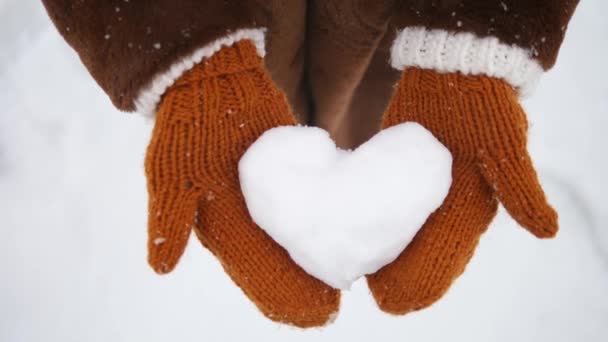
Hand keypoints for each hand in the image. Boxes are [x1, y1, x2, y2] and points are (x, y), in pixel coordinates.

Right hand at [145, 41, 338, 326]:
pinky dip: (318, 222)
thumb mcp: (170, 172)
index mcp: (217, 223)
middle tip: (329, 310)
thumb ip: (168, 219)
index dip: (273, 294)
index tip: (302, 315)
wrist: (212, 82)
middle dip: (298, 287)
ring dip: (310, 261)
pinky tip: (340, 234)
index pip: (249, 270)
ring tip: (341, 283)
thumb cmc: (188, 127)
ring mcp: (265, 195)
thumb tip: (160, 269)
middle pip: (274, 261)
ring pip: (291, 238)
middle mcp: (243, 216)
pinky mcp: (284, 173)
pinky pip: (304, 204)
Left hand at [367, 68, 556, 313]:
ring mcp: (423, 185)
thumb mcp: (505, 149)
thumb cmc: (484, 109)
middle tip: (373, 287)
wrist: (456, 71)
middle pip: (422, 247)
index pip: (448, 253)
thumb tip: (547, 231)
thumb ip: (520, 189)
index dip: (426, 277)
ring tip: (361, 266)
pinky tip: (356, 228)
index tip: (397, 298)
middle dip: (402, 270)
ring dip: (387, 248)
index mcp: (471, 204)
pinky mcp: (402, 167)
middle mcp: (447, 201)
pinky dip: (376, 217)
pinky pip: (389, 199)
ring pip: (405, 227)